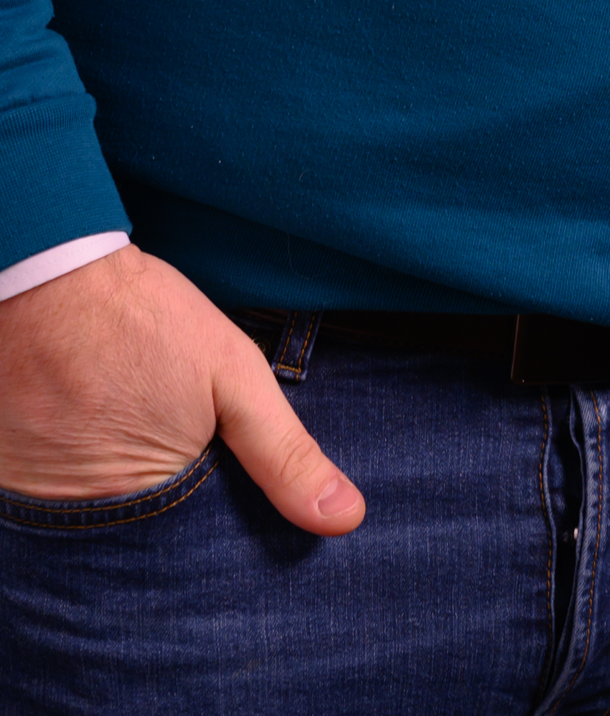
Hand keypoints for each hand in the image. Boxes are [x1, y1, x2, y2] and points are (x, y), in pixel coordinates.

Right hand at [0, 244, 363, 532]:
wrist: (51, 273)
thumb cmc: (147, 322)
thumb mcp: (234, 376)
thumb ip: (285, 454)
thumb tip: (347, 519)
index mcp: (142, 512)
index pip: (189, 566)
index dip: (213, 537)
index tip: (224, 493)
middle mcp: (79, 527)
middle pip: (138, 553)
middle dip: (165, 523)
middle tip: (170, 446)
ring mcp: (36, 506)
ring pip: (94, 529)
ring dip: (117, 503)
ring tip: (130, 434)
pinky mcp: (9, 481)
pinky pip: (53, 508)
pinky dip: (75, 485)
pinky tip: (96, 434)